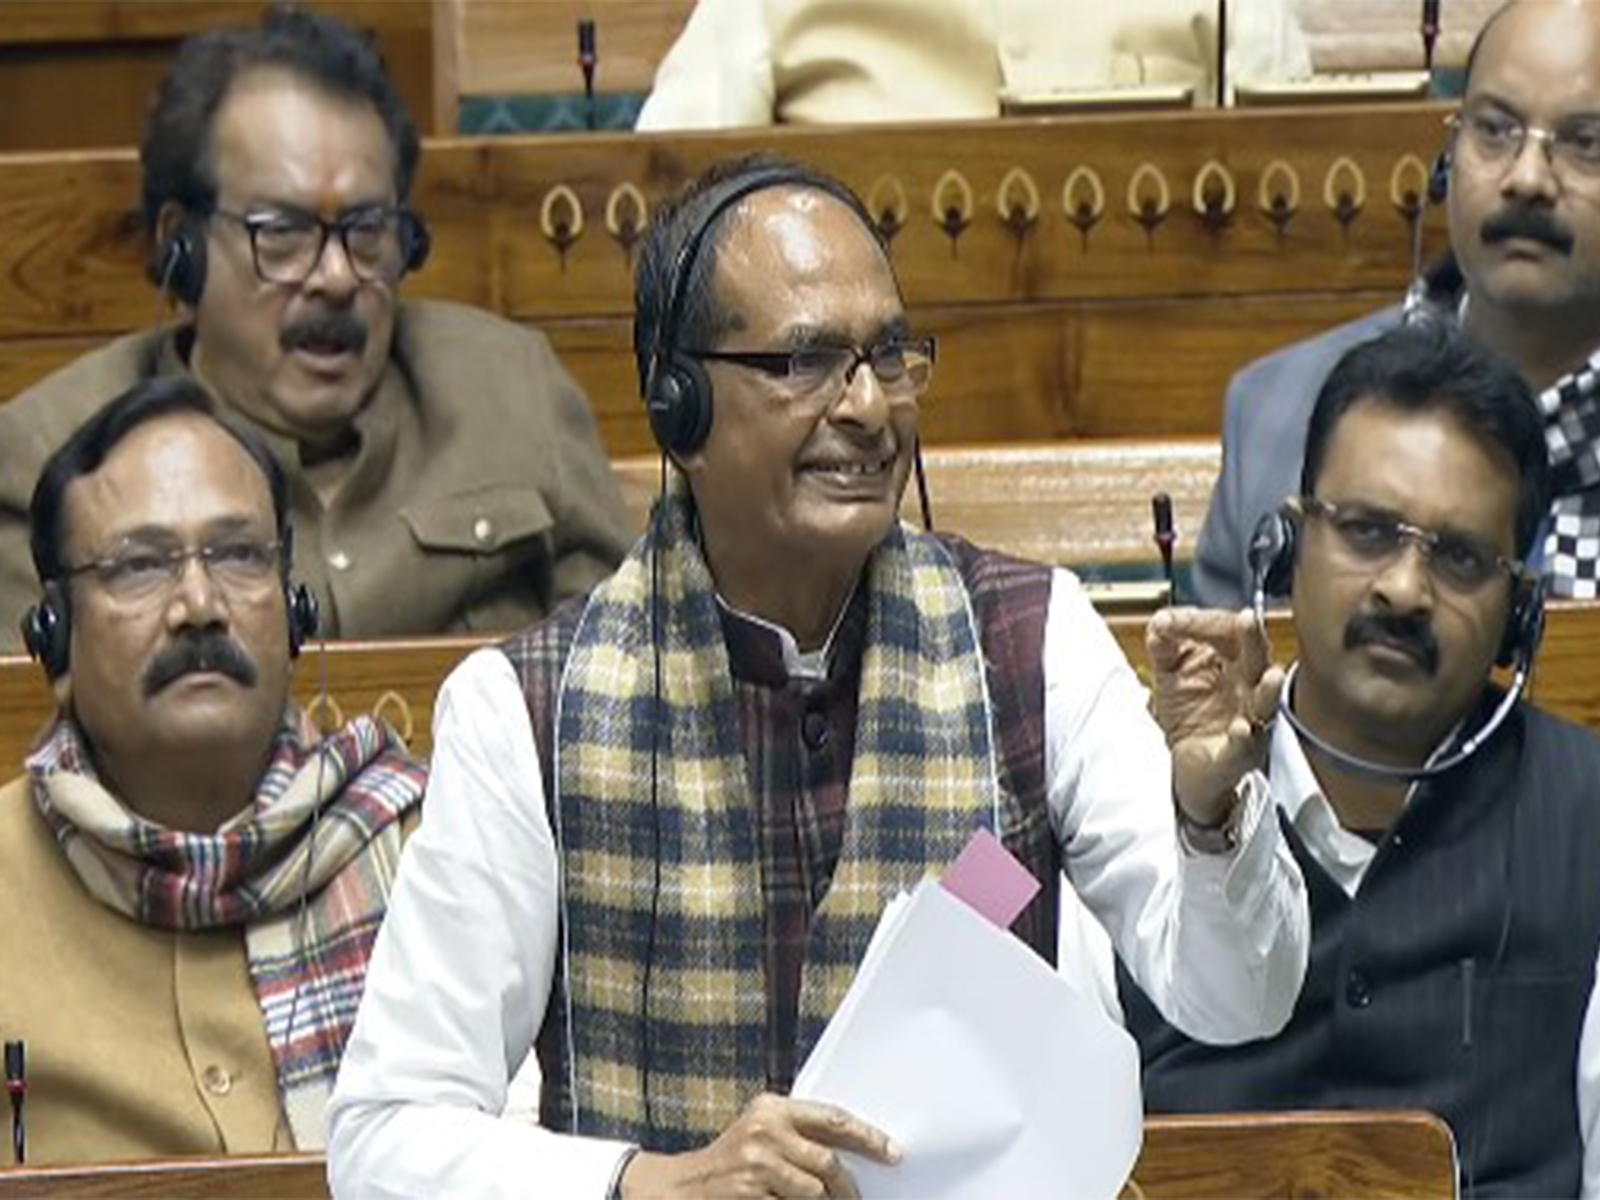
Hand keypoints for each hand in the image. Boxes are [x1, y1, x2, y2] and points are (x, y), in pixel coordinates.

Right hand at [620, 1093, 899, 1198]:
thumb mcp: (762, 1132)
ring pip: (815, 1191)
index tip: (892, 1152)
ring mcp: (756, 1163)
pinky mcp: (749, 1192)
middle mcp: (765, 1130)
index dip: (868, 1137)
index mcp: (773, 1108)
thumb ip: (800, 1133)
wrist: (682, 1187)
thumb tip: (856, 1148)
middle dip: (849, 1186)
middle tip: (859, 1198)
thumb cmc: (732, 1160)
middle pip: (828, 1161)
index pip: (833, 1119)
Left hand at [1147, 607, 1284, 826]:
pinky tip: (1239, 728)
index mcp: (1234, 662)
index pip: (1227, 633)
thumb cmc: (1188, 712)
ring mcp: (1250, 721)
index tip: (1168, 622)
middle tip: (1247, 619)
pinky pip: (1245, 746)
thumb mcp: (1170, 673)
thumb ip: (1165, 646)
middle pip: (1257, 659)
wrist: (1186, 764)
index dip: (1200, 624)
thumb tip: (1161, 620)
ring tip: (1270, 675)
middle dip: (1253, 640)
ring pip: (1265, 704)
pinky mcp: (1239, 755)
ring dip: (1268, 691)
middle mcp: (1249, 689)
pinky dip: (1244, 738)